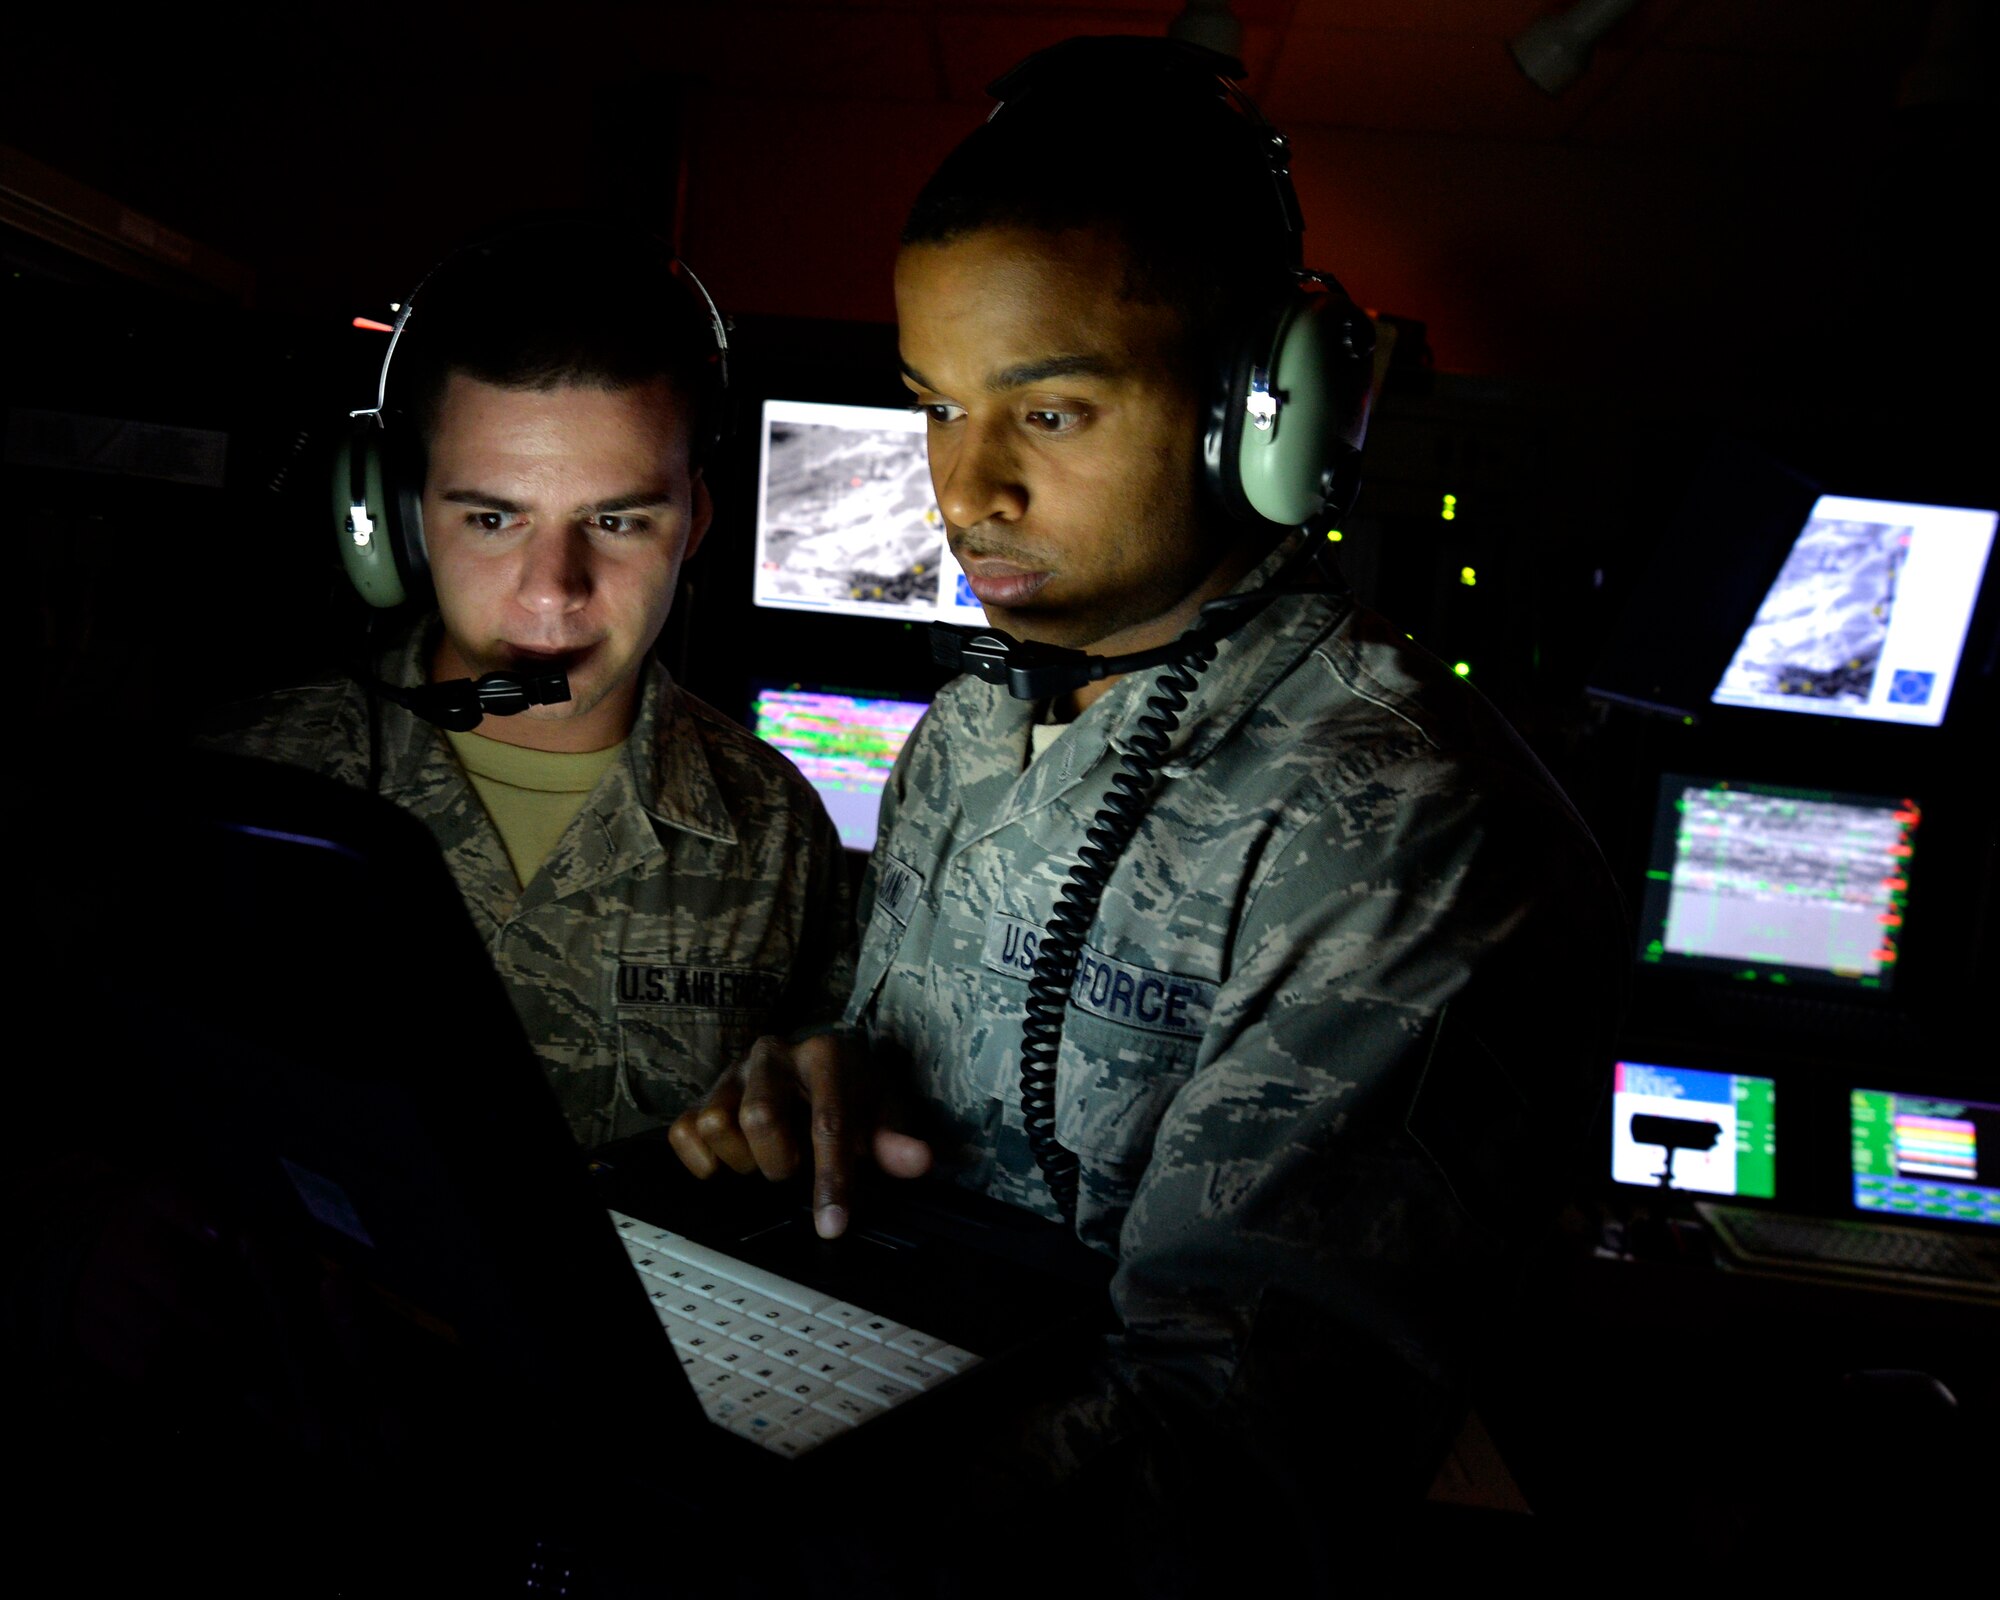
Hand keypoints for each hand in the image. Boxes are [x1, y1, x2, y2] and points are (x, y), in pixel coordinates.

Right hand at [667, 1033, 931, 1238]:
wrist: (819, 1066)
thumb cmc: (853, 1093)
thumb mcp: (883, 1111)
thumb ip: (895, 1139)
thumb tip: (918, 1161)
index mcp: (824, 1055)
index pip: (827, 1121)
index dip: (830, 1178)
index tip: (832, 1225)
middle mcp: (772, 1055)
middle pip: (758, 1116)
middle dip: (779, 1160)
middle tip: (795, 1168)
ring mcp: (732, 1073)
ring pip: (715, 1123)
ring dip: (743, 1159)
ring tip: (766, 1158)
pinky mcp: (702, 1094)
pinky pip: (685, 1132)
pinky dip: (704, 1160)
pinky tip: (732, 1162)